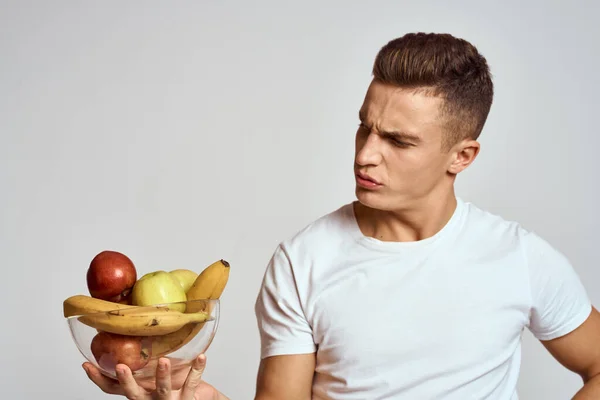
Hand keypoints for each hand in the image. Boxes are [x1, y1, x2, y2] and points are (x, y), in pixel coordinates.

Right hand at [83, 355, 223, 398]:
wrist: (198, 399)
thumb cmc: (174, 385)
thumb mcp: (154, 374)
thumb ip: (144, 360)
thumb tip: (134, 329)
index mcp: (139, 390)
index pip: (113, 389)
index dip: (98, 378)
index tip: (86, 364)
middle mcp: (150, 399)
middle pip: (132, 394)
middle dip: (126, 381)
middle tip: (119, 366)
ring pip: (162, 391)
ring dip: (162, 376)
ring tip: (164, 361)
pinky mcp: (187, 399)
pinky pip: (192, 383)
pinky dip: (197, 369)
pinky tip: (201, 357)